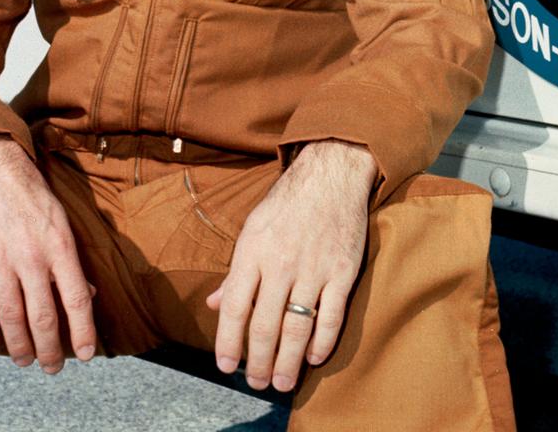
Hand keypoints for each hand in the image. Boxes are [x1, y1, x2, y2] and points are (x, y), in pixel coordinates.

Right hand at [0, 134, 95, 373]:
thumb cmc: (32, 194)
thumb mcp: (61, 219)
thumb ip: (71, 260)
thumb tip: (87, 296)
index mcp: (59, 245)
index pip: (76, 298)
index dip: (82, 331)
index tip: (86, 354)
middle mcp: (31, 255)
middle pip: (42, 316)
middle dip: (50, 349)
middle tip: (53, 367)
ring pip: (11, 316)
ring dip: (19, 345)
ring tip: (25, 360)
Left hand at [206, 139, 376, 391]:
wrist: (331, 174)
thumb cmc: (287, 202)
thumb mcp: (253, 229)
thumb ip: (236, 271)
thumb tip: (214, 305)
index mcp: (253, 250)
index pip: (234, 307)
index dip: (228, 342)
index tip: (226, 366)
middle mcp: (281, 262)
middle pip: (265, 325)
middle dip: (259, 362)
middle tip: (257, 383)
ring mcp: (314, 268)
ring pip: (298, 327)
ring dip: (288, 362)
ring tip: (283, 383)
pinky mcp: (343, 271)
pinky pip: (331, 316)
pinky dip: (322, 342)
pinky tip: (313, 357)